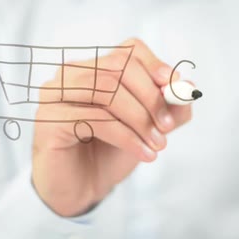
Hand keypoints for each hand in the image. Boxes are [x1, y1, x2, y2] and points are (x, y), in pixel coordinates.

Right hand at [31, 39, 191, 216]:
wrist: (81, 188)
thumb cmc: (109, 152)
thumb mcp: (147, 127)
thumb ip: (169, 108)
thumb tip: (188, 87)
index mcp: (95, 67)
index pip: (129, 50)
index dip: (156, 66)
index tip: (176, 90)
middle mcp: (72, 73)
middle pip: (118, 67)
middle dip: (150, 97)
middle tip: (168, 126)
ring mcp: (56, 93)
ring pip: (106, 90)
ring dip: (139, 118)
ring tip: (157, 144)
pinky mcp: (49, 119)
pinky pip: (94, 119)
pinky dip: (126, 137)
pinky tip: (143, 154)